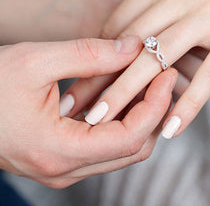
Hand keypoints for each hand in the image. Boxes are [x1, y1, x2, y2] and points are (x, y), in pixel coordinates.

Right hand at [0, 36, 176, 187]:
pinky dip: (124, 122)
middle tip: (163, 77)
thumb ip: (89, 54)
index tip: (167, 74)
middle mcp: (64, 169)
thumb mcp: (35, 60)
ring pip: (123, 150)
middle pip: (133, 148)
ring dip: (142, 117)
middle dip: (155, 111)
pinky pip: (107, 146)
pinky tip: (125, 95)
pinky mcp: (63, 157)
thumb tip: (134, 46)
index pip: (130, 137)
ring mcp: (64, 167)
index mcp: (58, 150)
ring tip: (148, 83)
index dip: (155, 104)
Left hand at [87, 0, 209, 138]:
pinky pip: (209, 75)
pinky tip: (170, 129)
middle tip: (83, 112)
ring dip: (131, 98)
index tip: (84, 84)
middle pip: (131, 46)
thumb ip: (157, 6)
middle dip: (103, 84)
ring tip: (111, 127)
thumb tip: (129, 45)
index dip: (98, 59)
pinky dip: (187, 105)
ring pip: (160, 61)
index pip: (120, 26)